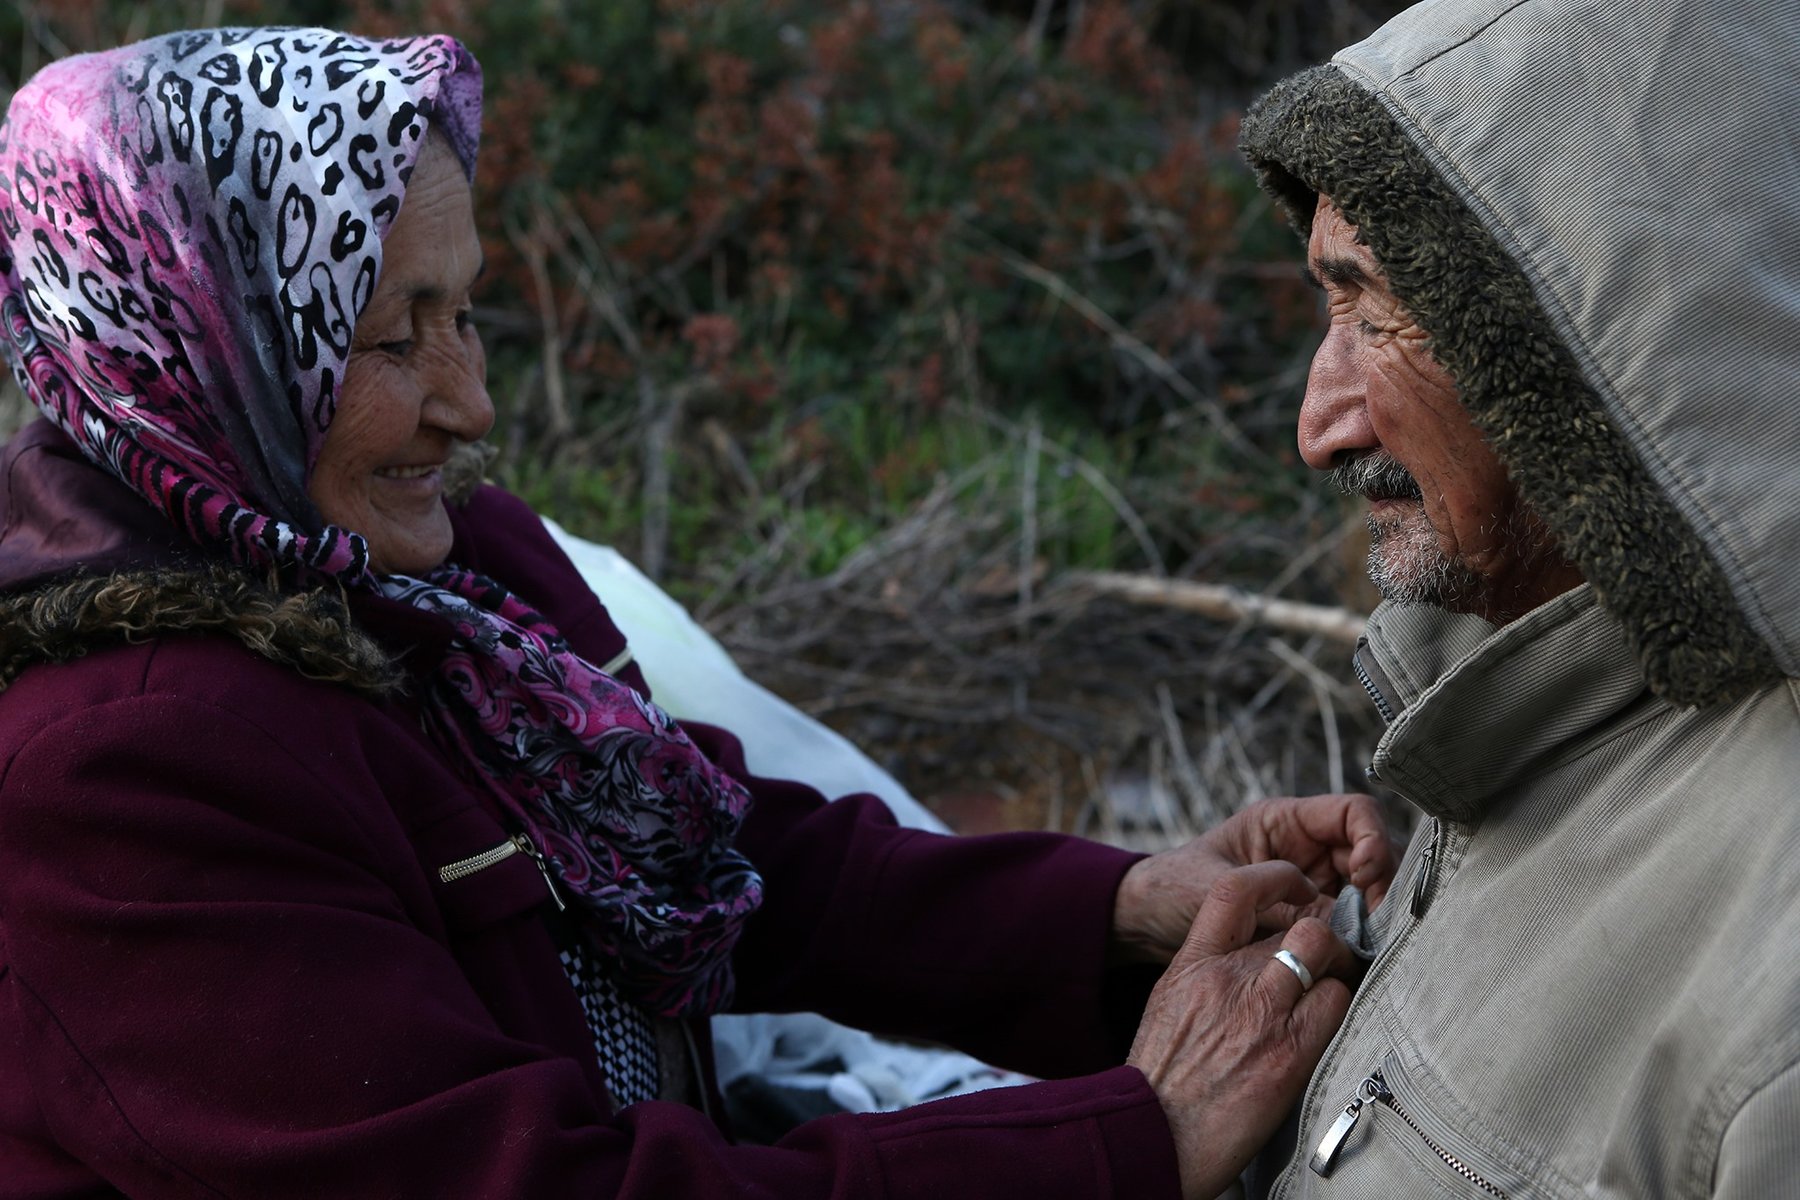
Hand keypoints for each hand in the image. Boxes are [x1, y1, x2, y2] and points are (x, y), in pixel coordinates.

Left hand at [1111, 793, 1393, 964]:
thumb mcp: (1219, 888)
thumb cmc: (1172, 887)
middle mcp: (1306, 847)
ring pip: (1367, 889)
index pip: (1352, 813)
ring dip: (1375, 912)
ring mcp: (1312, 882)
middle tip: (1378, 921)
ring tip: (1369, 941)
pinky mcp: (1309, 917)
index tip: (1366, 875)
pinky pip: (1348, 921)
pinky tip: (1357, 955)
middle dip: (1381, 883)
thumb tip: (1334, 926)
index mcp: (1284, 822)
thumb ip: (1273, 904)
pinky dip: (1359, 935)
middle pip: (1372, 852)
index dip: (1372, 839)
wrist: (1146, 920)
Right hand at [1127, 862, 1359, 1199]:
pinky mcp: (1291, 1051)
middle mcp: (1228, 978)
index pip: (1234, 890)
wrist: (1156, 1132)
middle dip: (1320, 937)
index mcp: (1193, 963)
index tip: (1296, 890)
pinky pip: (1338, 1001)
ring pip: (1324, 950)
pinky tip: (1330, 1026)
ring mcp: (1261, 1011)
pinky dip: (1341, 1007)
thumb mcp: (1171, 1004)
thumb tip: (1247, 956)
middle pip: (1297, 924)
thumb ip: (1208, 972)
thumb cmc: (1164, 1077)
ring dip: (1336, 966)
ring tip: (1332, 989)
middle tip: (1327, 958)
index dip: (1275, 879)